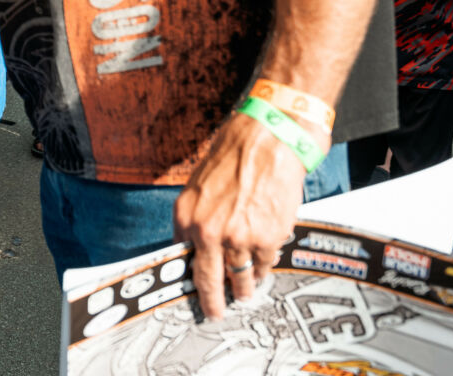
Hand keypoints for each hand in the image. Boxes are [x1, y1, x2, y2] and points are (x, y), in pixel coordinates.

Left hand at [174, 111, 316, 317]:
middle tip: (215, 312)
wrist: (269, 140)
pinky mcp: (267, 239)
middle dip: (212, 301)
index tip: (193, 293)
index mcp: (187, 217)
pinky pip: (265, 265)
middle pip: (208, 280)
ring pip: (240, 277)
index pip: (183, 261)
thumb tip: (196, 247)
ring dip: (244, 287)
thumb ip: (197, 219)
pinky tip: (265, 264)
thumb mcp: (200, 187)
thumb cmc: (235, 156)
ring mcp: (239, 238)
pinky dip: (265, 266)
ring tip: (246, 292)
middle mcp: (209, 232)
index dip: (190, 280)